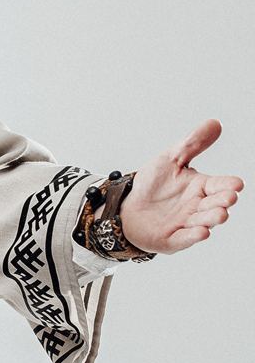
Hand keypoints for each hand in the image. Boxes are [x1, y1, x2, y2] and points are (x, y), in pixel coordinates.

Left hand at [118, 119, 244, 254]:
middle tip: (229, 198)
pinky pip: (184, 238)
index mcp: (201, 187)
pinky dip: (193, 236)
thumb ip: (192, 144)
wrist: (126, 205)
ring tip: (219, 214)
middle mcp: (197, 207)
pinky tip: (202, 232)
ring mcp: (186, 224)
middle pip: (215, 205)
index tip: (236, 184)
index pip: (219, 185)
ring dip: (211, 219)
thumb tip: (214, 123)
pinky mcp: (172, 239)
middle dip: (222, 202)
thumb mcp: (170, 159)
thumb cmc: (152, 184)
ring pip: (203, 222)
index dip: (228, 185)